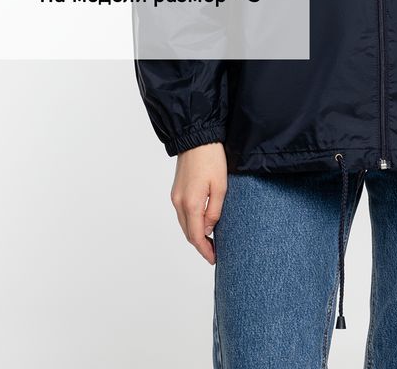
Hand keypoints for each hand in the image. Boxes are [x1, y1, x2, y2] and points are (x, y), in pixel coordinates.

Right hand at [170, 142, 227, 264]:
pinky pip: (182, 213)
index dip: (204, 250)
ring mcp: (175, 196)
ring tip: (210, 240)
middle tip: (214, 253)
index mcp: (191, 204)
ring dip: (195, 234)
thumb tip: (208, 231)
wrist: (196, 138)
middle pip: (188, 232)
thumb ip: (214, 212)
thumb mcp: (221, 187)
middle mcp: (179, 202)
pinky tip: (201, 222)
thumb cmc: (212, 159)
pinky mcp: (176, 190)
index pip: (196, 236)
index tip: (214, 259)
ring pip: (184, 223)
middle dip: (200, 245)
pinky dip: (191, 223)